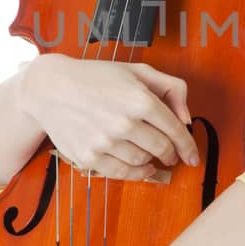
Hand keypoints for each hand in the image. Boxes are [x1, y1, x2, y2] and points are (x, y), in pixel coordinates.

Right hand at [19, 55, 200, 180]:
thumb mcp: (137, 71)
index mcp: (140, 99)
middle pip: (161, 149)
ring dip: (152, 163)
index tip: (193, 156)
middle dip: (171, 155)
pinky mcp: (89, 157)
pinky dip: (136, 174)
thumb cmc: (96, 77)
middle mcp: (124, 122)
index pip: (175, 130)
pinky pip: (121, 173)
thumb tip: (186, 118)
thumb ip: (171, 88)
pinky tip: (141, 169)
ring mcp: (105, 142)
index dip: (188, 146)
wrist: (51, 88)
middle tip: (171, 156)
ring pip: (143, 163)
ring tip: (152, 158)